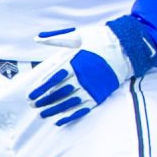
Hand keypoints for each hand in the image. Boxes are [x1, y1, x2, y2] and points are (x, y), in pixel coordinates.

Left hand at [11, 23, 145, 127]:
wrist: (127, 49)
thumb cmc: (100, 39)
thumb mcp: (78, 35)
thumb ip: (56, 38)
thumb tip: (37, 37)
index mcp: (76, 62)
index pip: (53, 78)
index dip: (40, 88)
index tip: (29, 95)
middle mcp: (83, 77)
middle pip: (59, 92)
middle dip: (44, 100)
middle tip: (32, 105)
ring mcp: (92, 88)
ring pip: (69, 103)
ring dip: (54, 110)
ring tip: (41, 115)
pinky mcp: (100, 95)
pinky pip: (82, 109)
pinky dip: (70, 116)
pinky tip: (59, 121)